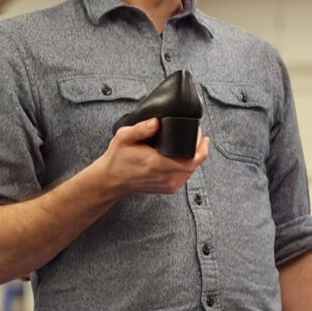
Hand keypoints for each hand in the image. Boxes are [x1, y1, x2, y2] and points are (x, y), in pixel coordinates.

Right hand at [95, 118, 209, 196]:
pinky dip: (188, 165)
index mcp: (156, 164)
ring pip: (192, 170)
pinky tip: (184, 155)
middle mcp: (164, 177)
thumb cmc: (118, 158)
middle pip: (194, 164)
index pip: (190, 160)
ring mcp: (167, 185)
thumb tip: (157, 121)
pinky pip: (186, 176)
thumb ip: (140, 128)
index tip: (200, 134)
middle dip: (199, 149)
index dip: (200, 147)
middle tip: (197, 135)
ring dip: (194, 156)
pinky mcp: (168, 189)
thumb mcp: (124, 137)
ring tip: (191, 143)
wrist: (111, 180)